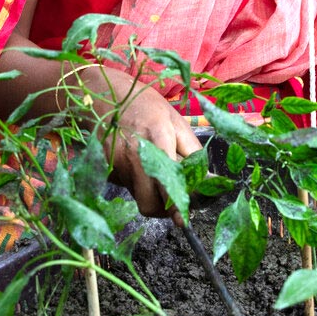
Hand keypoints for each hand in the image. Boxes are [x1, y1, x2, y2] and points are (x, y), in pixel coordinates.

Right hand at [105, 82, 199, 216]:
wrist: (105, 96)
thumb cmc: (148, 107)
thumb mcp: (177, 123)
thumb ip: (193, 154)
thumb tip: (210, 181)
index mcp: (157, 140)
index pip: (166, 183)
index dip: (175, 205)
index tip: (183, 219)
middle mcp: (134, 157)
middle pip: (149, 204)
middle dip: (164, 209)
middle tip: (175, 199)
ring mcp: (117, 165)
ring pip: (138, 198)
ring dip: (152, 195)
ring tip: (159, 175)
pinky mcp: (108, 169)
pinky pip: (128, 187)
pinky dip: (139, 183)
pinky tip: (140, 164)